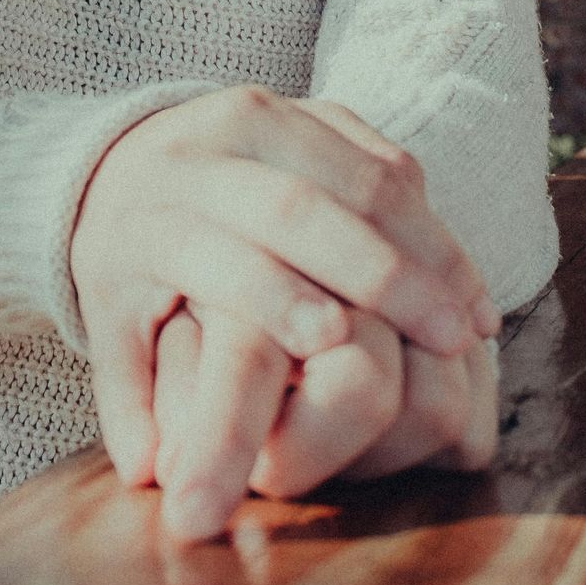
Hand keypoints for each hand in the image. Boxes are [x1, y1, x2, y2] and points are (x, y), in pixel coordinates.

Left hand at [69, 86, 499, 496]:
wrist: (125, 157)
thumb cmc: (132, 270)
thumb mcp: (111, 330)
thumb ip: (129, 403)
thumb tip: (154, 476)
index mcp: (151, 216)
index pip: (222, 251)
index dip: (278, 295)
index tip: (335, 344)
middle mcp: (205, 154)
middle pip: (300, 207)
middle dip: (383, 272)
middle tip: (450, 339)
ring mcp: (263, 118)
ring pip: (358, 176)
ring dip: (428, 248)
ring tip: (474, 322)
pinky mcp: (311, 108)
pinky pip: (384, 155)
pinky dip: (433, 222)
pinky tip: (467, 281)